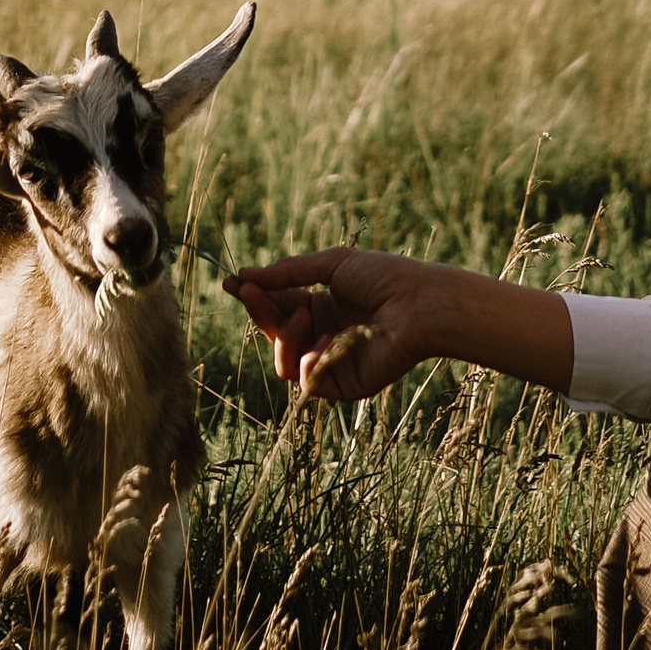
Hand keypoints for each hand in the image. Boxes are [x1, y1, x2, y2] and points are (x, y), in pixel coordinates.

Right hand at [223, 247, 441, 405]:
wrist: (419, 305)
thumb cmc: (383, 278)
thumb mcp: (332, 265)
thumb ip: (288, 272)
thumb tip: (244, 275)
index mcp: (322, 306)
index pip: (278, 305)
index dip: (255, 295)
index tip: (231, 282)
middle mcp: (323, 335)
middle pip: (274, 333)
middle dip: (260, 312)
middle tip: (249, 292)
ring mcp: (331, 362)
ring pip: (282, 362)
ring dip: (284, 336)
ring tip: (305, 314)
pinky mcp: (343, 384)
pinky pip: (306, 382)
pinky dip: (308, 360)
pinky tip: (326, 341)